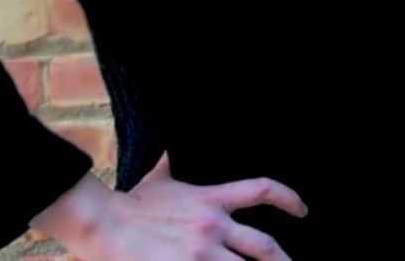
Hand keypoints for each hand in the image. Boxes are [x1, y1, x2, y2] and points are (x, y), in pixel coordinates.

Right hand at [33, 156, 306, 259]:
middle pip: (265, 246)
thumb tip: (167, 154)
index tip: (303, 210)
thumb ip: (167, 168)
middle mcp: (213, 227)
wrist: (101, 223)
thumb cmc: (127, 205)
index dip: (290, 199)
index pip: (262, 190)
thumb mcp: (156, 182)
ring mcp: (201, 254)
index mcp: (211, 200)